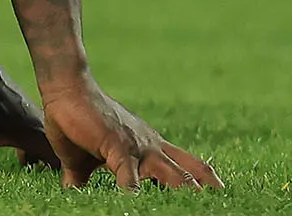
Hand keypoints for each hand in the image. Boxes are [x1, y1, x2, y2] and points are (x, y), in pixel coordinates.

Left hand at [0, 37, 60, 172]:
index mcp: (32, 134)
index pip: (59, 163)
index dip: (63, 176)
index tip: (54, 185)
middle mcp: (37, 122)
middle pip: (53, 153)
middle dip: (49, 170)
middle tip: (41, 185)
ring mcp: (28, 111)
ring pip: (41, 139)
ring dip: (36, 155)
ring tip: (28, 169)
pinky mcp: (17, 104)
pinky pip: (31, 128)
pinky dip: (27, 141)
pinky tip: (13, 146)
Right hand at [40, 82, 221, 190]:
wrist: (66, 88)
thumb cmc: (75, 121)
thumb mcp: (83, 159)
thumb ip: (83, 177)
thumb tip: (71, 192)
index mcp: (148, 146)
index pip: (184, 164)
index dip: (201, 178)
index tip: (217, 192)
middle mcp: (149, 145)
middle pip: (187, 169)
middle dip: (206, 186)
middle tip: (225, 199)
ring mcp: (135, 145)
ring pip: (169, 172)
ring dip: (184, 189)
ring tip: (198, 204)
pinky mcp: (116, 146)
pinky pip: (129, 173)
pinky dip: (133, 190)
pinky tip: (134, 202)